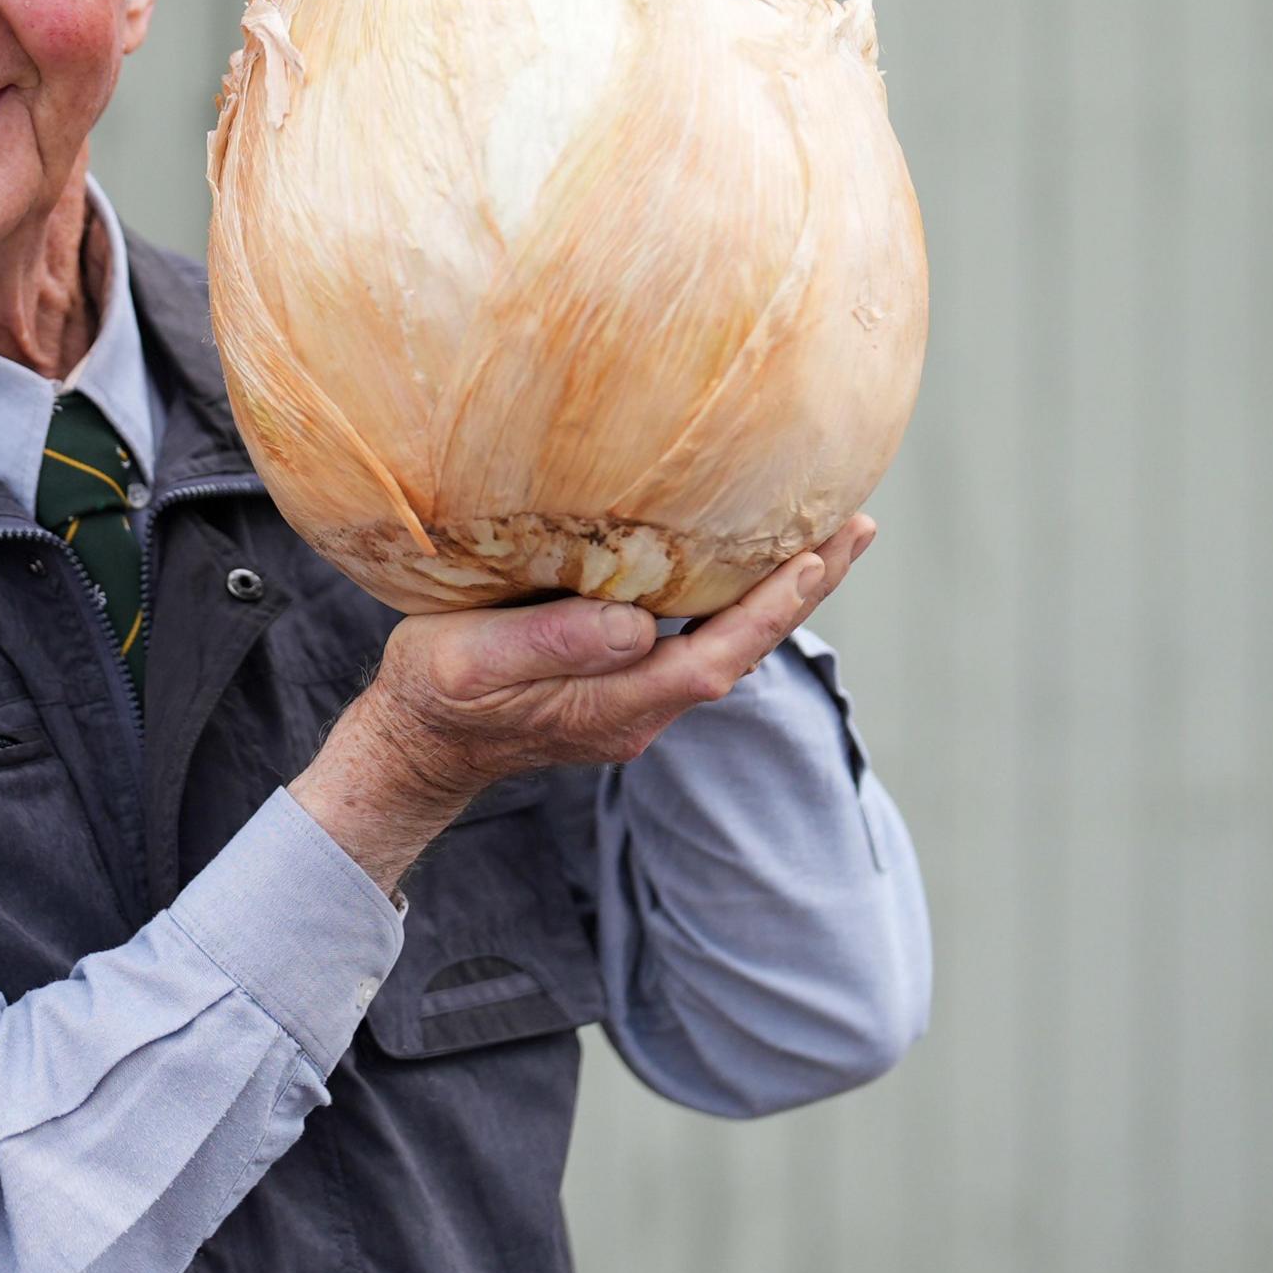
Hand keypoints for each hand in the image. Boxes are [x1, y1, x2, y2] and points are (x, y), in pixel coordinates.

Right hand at [290, 515, 877, 892]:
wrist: (416, 747)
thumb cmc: (434, 697)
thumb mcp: (471, 663)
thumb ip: (551, 645)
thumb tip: (635, 625)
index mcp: (613, 705)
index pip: (717, 656)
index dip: (773, 608)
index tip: (820, 556)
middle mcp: (639, 709)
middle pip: (742, 649)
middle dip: (802, 590)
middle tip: (855, 526)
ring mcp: (633, 700)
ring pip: (726, 644)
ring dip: (779, 594)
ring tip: (827, 535)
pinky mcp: (620, 685)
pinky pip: (698, 640)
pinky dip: (736, 600)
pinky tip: (748, 564)